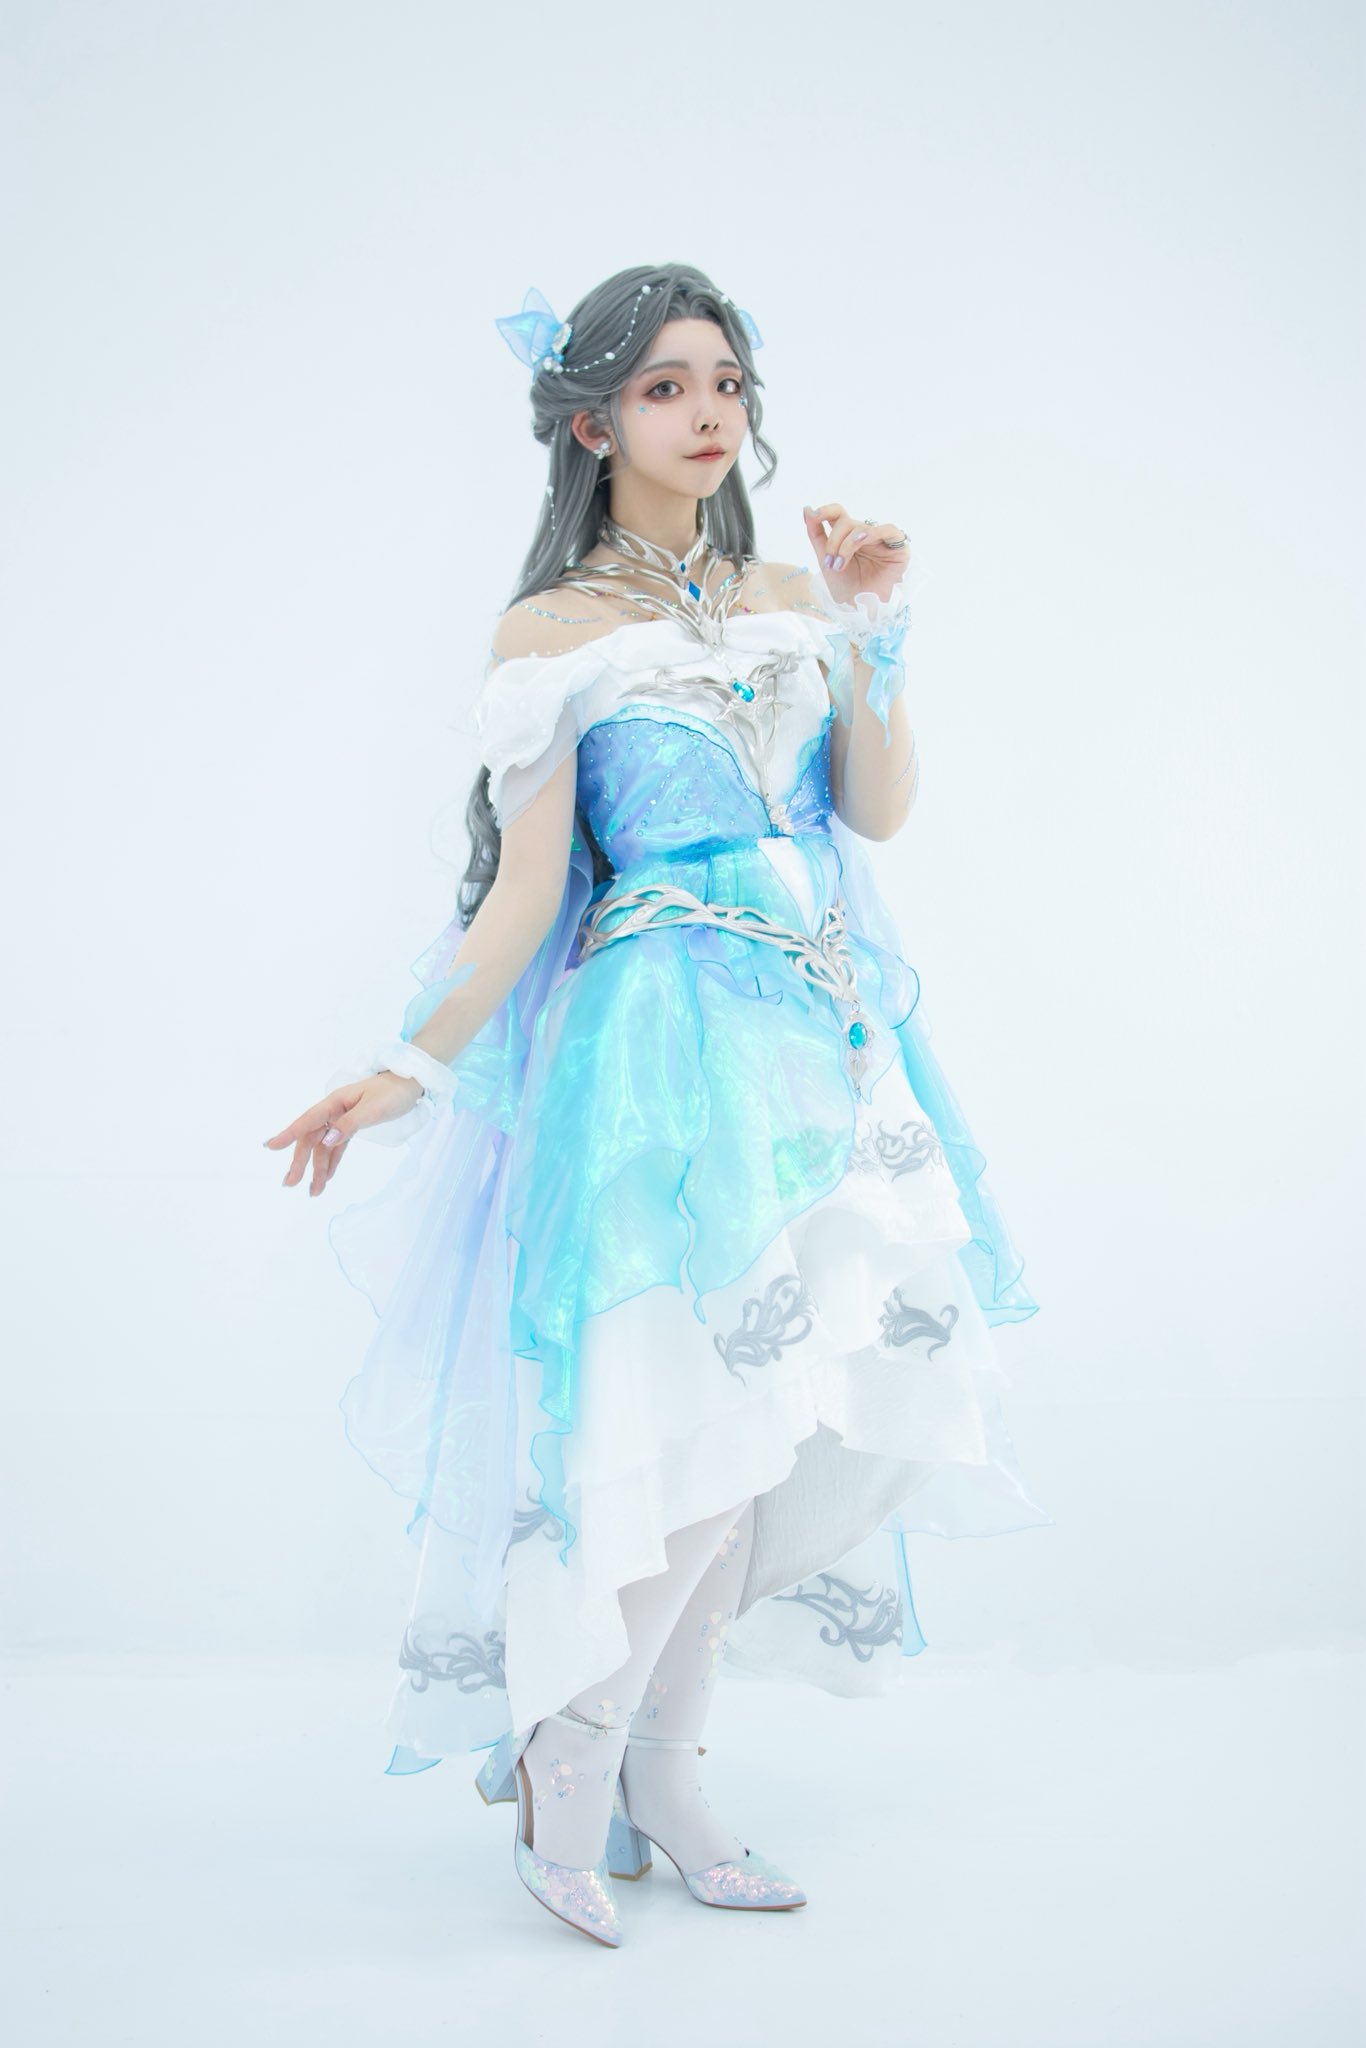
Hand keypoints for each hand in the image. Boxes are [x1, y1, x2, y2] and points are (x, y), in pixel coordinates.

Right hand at [263, 1071, 423, 1195]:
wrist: (410, 1084)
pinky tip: (326, 1178)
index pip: (308, 1121)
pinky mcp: (351, 1127)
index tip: (271, 1146)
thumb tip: (326, 1140)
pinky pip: (336, 1147)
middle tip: (289, 1183)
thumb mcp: (373, 1108)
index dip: (289, 1134)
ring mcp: (341, 1120)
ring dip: (317, 1168)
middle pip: (311, 1138)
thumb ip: (349, 1124)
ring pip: (323, 1147)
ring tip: (313, 1192)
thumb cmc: (392, 1092)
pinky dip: (331, 1162)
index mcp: (335, 1102)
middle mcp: (334, 1111)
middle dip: (300, 1161)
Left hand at [802, 502, 909, 604]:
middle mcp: (865, 536)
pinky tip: (861, 542)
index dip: (826, 510)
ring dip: (847, 544)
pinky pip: (889, 530)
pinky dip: (872, 533)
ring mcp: (882, 541)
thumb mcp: (825, 560)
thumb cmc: (846, 590)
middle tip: (831, 564)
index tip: (813, 514)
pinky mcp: (899, 548)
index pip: (838, 514)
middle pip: (847, 522)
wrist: (861, 612)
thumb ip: (816, 534)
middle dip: (834, 541)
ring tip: (840, 565)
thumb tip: (807, 509)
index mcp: (848, 537)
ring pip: (862, 526)